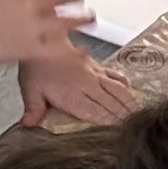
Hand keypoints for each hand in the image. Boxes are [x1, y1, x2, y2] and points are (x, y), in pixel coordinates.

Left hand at [18, 46, 137, 130]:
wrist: (43, 37)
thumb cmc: (36, 66)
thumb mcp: (30, 89)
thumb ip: (33, 108)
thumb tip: (28, 124)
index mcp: (72, 94)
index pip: (96, 113)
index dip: (110, 123)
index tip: (120, 131)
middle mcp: (86, 85)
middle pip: (111, 103)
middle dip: (124, 116)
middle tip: (135, 127)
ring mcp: (94, 74)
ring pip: (118, 90)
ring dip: (129, 102)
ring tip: (140, 113)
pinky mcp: (97, 66)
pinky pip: (115, 76)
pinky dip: (125, 84)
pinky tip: (132, 91)